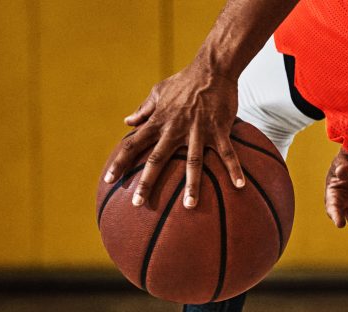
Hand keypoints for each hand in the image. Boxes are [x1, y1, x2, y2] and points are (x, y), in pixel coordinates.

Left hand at [103, 64, 245, 209]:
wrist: (211, 69)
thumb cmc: (184, 81)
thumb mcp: (159, 91)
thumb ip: (144, 109)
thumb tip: (127, 122)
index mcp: (159, 121)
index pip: (133, 145)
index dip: (120, 163)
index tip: (109, 180)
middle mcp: (174, 129)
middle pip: (156, 159)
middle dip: (146, 182)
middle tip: (138, 203)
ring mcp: (197, 130)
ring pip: (192, 161)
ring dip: (191, 184)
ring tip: (190, 206)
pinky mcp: (218, 129)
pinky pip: (227, 153)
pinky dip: (234, 169)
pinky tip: (239, 186)